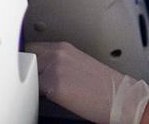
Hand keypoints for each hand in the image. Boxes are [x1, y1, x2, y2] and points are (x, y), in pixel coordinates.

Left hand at [26, 41, 148, 123]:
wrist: (122, 98)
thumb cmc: (105, 87)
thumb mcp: (78, 65)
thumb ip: (57, 63)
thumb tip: (40, 71)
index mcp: (64, 47)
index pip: (32, 47)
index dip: (29, 60)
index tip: (27, 69)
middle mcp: (58, 54)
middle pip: (26, 57)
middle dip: (27, 70)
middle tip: (34, 84)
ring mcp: (55, 68)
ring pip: (27, 74)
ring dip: (31, 84)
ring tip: (44, 94)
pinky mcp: (54, 86)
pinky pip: (33, 92)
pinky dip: (36, 97)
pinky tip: (49, 101)